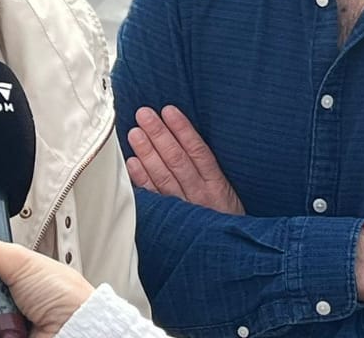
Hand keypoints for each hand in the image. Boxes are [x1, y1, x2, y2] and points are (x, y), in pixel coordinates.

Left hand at [125, 105, 243, 214]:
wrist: (231, 252)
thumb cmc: (227, 217)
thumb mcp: (228, 193)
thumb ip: (209, 169)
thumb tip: (184, 136)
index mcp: (218, 186)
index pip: (199, 152)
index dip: (183, 130)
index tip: (169, 111)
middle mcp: (201, 196)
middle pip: (178, 160)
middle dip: (159, 135)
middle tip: (144, 114)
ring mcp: (186, 209)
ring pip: (164, 177)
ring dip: (148, 153)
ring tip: (135, 133)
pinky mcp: (173, 222)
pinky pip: (155, 198)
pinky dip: (143, 180)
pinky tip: (132, 163)